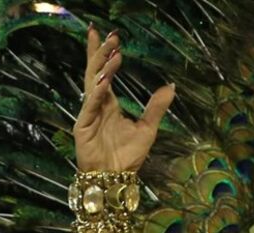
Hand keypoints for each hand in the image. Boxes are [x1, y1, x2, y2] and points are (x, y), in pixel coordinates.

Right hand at [73, 25, 175, 172]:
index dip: (108, 56)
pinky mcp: (83, 126)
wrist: (116, 177)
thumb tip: (170, 86)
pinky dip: (97, 93)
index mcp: (109, 104)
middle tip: (109, 35)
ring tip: (112, 52)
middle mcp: (97, 105)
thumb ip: (156, 107)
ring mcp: (88, 114)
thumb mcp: (148, 128)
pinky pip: (90, 106)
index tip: (114, 38)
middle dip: (101, 54)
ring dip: (102, 68)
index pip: (105, 73)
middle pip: (96, 72)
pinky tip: (104, 81)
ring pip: (92, 84)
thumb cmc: (128, 156)